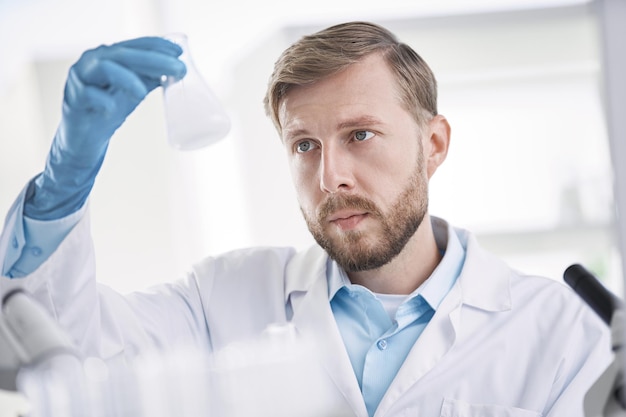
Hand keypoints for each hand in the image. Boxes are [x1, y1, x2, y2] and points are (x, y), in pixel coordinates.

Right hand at [25, 37, 185, 219]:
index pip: (134, 45)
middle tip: (178, 69)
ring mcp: (80, 78)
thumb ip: (151, 77)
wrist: (85, 135)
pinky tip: (112, 109)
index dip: (157, 46)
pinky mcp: (74, 100)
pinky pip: (88, 95)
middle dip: (153, 60)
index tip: (179, 52)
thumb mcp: (134, 89)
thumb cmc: (109, 106)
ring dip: (127, 78)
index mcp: (109, 56)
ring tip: (143, 94)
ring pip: (103, 68)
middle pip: (123, 54)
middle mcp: (93, 61)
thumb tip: (176, 70)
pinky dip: (103, 101)